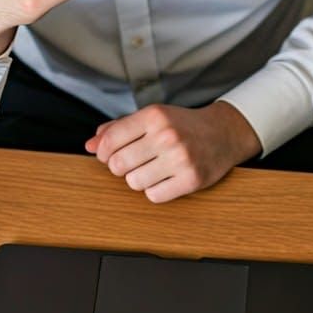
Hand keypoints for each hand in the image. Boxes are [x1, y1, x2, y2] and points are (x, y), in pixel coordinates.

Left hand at [85, 101, 261, 202]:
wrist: (223, 133)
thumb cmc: (181, 125)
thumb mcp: (151, 117)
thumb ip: (118, 129)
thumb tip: (90, 145)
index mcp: (154, 116)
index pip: (110, 141)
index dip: (103, 152)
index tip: (108, 155)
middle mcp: (166, 136)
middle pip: (118, 165)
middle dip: (120, 167)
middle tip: (133, 162)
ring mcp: (180, 158)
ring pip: (134, 183)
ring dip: (138, 179)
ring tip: (152, 169)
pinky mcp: (191, 179)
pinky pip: (154, 195)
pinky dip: (155, 190)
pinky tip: (164, 178)